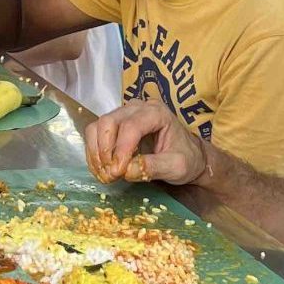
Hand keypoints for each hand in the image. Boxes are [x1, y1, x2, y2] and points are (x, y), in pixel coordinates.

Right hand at [84, 97, 205, 184]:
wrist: (189, 156)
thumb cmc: (187, 158)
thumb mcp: (177, 166)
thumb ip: (154, 167)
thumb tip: (126, 171)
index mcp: (156, 113)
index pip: (131, 126)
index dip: (120, 150)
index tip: (118, 172)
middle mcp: (138, 108)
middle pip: (109, 122)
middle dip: (104, 151)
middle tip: (110, 175)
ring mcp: (124, 114)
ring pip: (98, 127)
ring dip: (96, 152)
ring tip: (105, 174)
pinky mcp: (116, 124)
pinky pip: (96, 134)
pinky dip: (94, 153)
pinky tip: (102, 169)